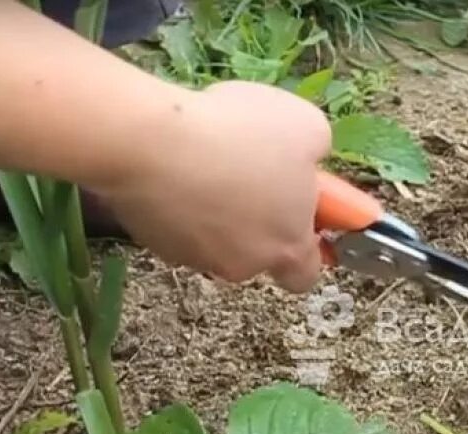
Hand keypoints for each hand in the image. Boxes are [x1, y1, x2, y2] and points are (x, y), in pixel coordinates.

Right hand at [98, 81, 331, 291]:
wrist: (151, 141)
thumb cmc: (242, 134)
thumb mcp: (307, 126)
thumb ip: (316, 152)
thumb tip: (308, 159)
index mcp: (287, 246)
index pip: (305, 274)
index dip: (307, 245)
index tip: (302, 212)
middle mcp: (243, 264)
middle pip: (257, 250)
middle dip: (256, 218)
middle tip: (248, 172)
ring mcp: (194, 256)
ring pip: (213, 236)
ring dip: (213, 205)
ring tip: (204, 156)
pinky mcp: (153, 241)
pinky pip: (174, 221)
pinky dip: (177, 199)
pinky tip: (172, 161)